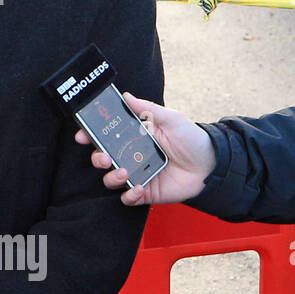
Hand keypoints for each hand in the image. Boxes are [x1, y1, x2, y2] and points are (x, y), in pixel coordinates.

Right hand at [74, 91, 215, 205]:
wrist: (212, 164)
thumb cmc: (191, 139)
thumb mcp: (170, 119)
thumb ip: (147, 109)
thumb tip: (126, 96)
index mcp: (133, 137)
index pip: (104, 136)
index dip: (90, 135)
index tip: (82, 135)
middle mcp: (130, 156)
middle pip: (101, 158)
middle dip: (97, 158)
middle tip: (103, 157)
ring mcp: (136, 174)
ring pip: (110, 179)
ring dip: (112, 176)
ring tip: (125, 172)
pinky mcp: (145, 192)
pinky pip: (127, 197)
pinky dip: (129, 195)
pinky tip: (138, 188)